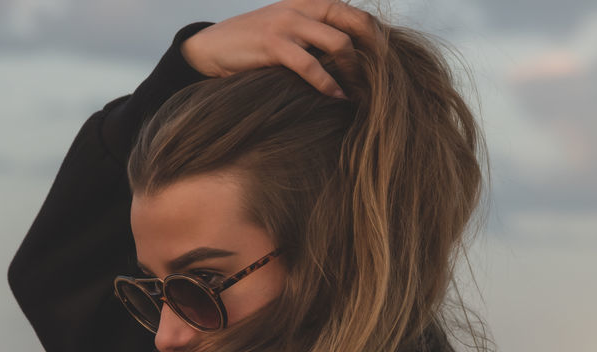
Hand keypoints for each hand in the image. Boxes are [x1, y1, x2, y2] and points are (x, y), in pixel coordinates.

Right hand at [180, 0, 380, 98]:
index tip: (385, 61)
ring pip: (338, 43)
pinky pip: (310, 65)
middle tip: (383, 76)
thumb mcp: (286, 31)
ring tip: (358, 91)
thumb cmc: (251, 46)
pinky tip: (336, 97)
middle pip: (354, 21)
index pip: (353, 12)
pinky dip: (327, 84)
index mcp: (308, 1)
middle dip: (373, 50)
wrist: (210, 48)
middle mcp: (302, 6)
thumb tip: (348, 59)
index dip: (374, 35)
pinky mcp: (273, 44)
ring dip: (353, 71)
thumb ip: (313, 36)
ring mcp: (288, 23)